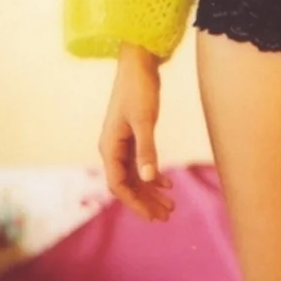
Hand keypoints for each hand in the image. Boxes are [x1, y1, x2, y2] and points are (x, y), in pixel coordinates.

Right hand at [99, 43, 174, 220]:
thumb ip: (147, 150)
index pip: (118, 185)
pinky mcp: (133, 136)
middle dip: (146, 201)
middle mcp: (113, 148)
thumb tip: (149, 179)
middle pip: (128, 184)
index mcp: (110, 147)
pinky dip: (154, 175)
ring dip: (151, 191)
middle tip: (167, 216)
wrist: (138, 64)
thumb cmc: (139, 89)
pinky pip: (140, 163)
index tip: (153, 216)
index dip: (135, 203)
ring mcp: (122, 143)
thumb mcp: (144, 121)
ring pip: (135, 175)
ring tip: (170, 205)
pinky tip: (168, 184)